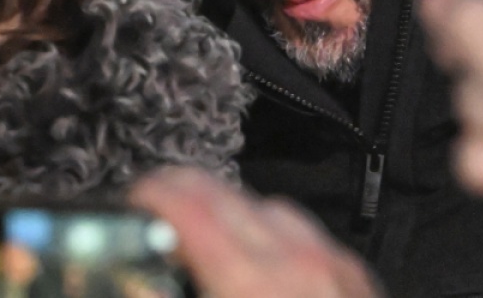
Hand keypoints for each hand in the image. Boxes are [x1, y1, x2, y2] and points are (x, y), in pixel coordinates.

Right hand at [130, 167, 381, 297]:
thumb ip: (165, 295)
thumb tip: (135, 276)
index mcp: (249, 282)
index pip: (184, 204)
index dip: (145, 195)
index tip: (125, 203)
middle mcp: (296, 261)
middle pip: (221, 193)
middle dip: (177, 196)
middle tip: (149, 218)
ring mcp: (333, 266)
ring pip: (267, 207)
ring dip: (228, 215)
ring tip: (202, 243)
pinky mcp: (356, 279)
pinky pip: (307, 233)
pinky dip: (273, 236)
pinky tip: (260, 264)